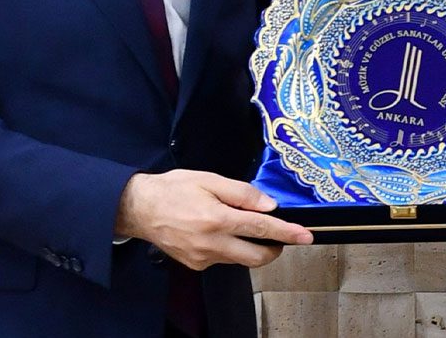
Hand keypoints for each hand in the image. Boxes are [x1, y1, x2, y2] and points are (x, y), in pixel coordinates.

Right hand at [114, 170, 312, 269]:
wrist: (139, 209)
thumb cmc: (173, 189)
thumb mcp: (209, 179)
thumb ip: (242, 193)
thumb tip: (269, 205)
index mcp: (217, 219)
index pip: (262, 229)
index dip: (287, 233)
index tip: (305, 236)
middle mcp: (212, 244)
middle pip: (256, 257)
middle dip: (275, 249)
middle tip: (280, 235)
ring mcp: (203, 258)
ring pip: (240, 259)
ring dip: (251, 247)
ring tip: (242, 225)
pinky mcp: (196, 265)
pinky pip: (223, 259)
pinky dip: (231, 248)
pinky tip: (220, 232)